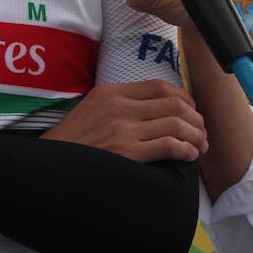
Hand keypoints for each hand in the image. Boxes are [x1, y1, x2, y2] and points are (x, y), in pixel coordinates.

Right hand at [42, 79, 207, 162]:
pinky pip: (169, 145)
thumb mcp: (91, 109)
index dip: (184, 98)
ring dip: (196, 136)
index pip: (160, 86)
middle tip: (202, 132)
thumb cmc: (72, 143)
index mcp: (111, 92)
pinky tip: (189, 156)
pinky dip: (186, 150)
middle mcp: (119, 107)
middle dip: (196, 119)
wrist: (50, 166)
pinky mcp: (127, 152)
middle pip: (174, 103)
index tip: (191, 111)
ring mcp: (123, 129)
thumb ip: (120, 104)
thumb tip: (153, 109)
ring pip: (177, 124)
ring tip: (200, 146)